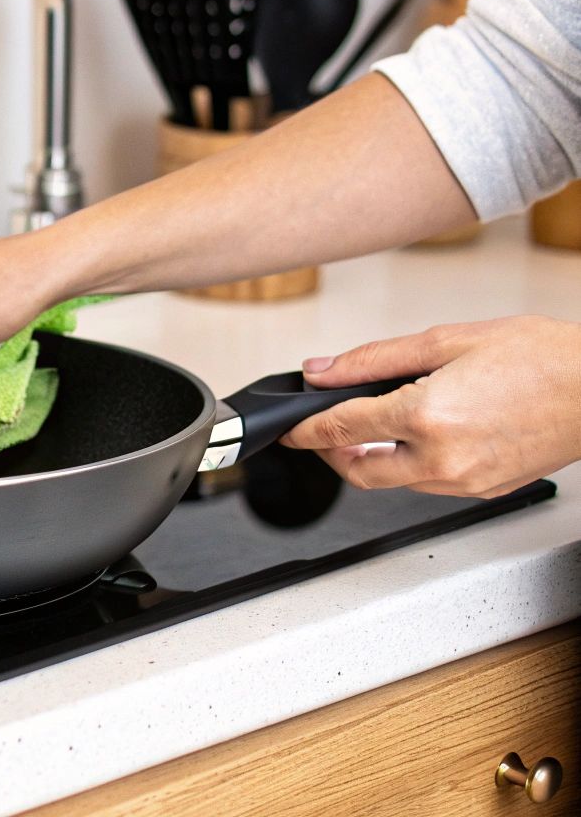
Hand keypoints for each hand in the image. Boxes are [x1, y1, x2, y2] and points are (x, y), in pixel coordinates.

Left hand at [279, 316, 580, 496]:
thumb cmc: (541, 358)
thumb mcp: (447, 341)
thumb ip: (373, 359)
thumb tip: (323, 370)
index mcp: (427, 416)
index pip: (340, 429)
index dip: (304, 429)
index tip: (288, 429)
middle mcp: (442, 457)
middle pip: (358, 472)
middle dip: (333, 453)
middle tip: (326, 431)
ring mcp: (465, 480)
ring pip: (394, 482)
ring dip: (374, 459)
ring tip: (379, 425)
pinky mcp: (485, 489)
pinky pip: (429, 484)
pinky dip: (412, 464)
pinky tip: (423, 436)